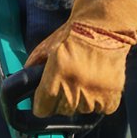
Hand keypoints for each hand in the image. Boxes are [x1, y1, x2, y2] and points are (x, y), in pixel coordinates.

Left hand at [24, 0, 136, 116]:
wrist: (104, 26)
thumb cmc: (74, 34)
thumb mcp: (47, 47)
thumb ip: (34, 67)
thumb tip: (24, 85)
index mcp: (57, 73)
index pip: (42, 109)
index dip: (42, 103)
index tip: (45, 98)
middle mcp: (76, 86)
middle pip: (61, 111)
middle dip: (61, 99)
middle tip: (67, 81)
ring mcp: (95, 92)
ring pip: (81, 110)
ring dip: (80, 100)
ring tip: (84, 79)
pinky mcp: (112, 96)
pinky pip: (100, 110)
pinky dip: (98, 101)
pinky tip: (96, 83)